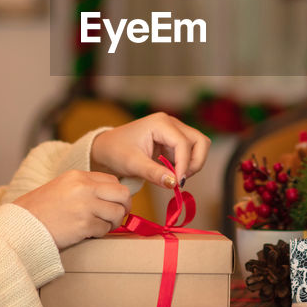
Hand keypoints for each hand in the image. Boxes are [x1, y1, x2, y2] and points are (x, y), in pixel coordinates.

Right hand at [13, 169, 130, 248]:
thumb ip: (84, 188)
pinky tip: (89, 233)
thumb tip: (109, 197)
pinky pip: (105, 229)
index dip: (117, 194)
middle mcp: (83, 187)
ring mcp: (85, 205)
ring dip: (113, 223)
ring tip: (101, 226)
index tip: (115, 204)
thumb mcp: (61, 188)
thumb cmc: (39, 210)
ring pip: (117, 213)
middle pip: (122, 194)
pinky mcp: (83, 224)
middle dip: (124, 207)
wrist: (21, 225)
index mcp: (77, 176)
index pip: (112, 181)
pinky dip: (100, 233)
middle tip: (118, 216)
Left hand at [91, 112, 210, 189]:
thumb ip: (154, 173)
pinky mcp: (174, 141)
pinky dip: (186, 164)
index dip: (184, 164)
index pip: (183, 143)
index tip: (178, 183)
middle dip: (194, 162)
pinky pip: (190, 152)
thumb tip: (174, 183)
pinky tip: (171, 174)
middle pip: (199, 141)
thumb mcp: (133, 164)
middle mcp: (171, 123)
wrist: (106, 148)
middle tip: (180, 179)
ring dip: (193, 163)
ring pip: (199, 146)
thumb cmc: (116, 152)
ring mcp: (174, 131)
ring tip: (176, 177)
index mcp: (160, 123)